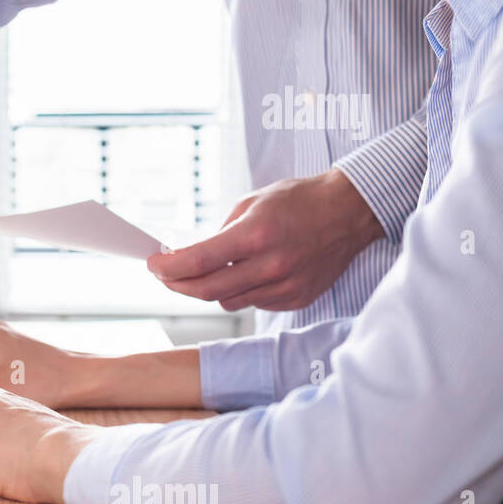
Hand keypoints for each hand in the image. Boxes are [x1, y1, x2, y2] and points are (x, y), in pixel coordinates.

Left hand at [146, 169, 384, 310]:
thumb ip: (219, 233)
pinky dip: (240, 292)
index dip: (168, 268)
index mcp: (256, 235)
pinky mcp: (296, 298)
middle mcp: (271, 265)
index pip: (198, 262)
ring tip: (206, 271)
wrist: (350, 212)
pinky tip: (244, 274)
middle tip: (165, 275)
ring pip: (228, 301)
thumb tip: (188, 255)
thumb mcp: (251, 204)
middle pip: (206, 291)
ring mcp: (285, 286)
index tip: (153, 265)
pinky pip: (254, 303)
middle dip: (177, 284)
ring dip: (209, 289)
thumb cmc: (299, 200)